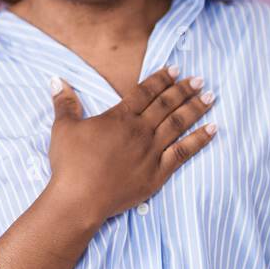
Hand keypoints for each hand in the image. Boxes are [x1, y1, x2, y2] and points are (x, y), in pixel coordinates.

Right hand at [46, 66, 216, 229]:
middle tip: (200, 79)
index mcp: (120, 118)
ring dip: (195, 109)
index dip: (160, 79)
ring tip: (210, 97)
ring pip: (178, 125)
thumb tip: (57, 80)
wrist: (80, 199)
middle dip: (184, 90)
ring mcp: (152, 152)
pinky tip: (213, 129)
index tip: (174, 69)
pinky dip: (199, 140)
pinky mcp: (158, 173)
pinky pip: (184, 153)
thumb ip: (65, 103)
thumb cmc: (70, 164)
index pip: (145, 92)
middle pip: (166, 105)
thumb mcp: (63, 129)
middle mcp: (140, 131)